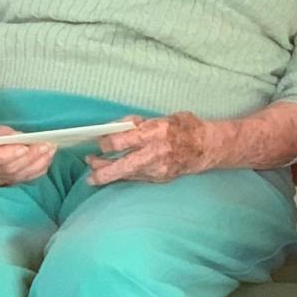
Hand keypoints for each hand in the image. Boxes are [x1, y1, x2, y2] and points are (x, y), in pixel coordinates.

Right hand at [0, 106, 55, 185]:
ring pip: (12, 177)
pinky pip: (16, 180)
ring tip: (50, 151)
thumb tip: (20, 138)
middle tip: (46, 146)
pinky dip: (32, 172)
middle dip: (28, 158)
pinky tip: (45, 162)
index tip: (24, 148)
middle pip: (3, 169)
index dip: (5, 155)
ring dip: (35, 165)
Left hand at [85, 112, 210, 185]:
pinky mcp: (159, 178)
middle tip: (89, 169)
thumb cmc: (186, 127)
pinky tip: (116, 175)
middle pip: (121, 166)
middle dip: (102, 170)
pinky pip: (137, 178)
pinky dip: (125, 176)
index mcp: (154, 133)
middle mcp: (154, 154)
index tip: (98, 141)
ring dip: (109, 175)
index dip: (105, 143)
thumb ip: (140, 123)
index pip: (121, 141)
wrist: (207, 148)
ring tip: (95, 175)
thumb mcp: (163, 117)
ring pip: (126, 175)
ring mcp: (156, 169)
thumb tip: (119, 127)